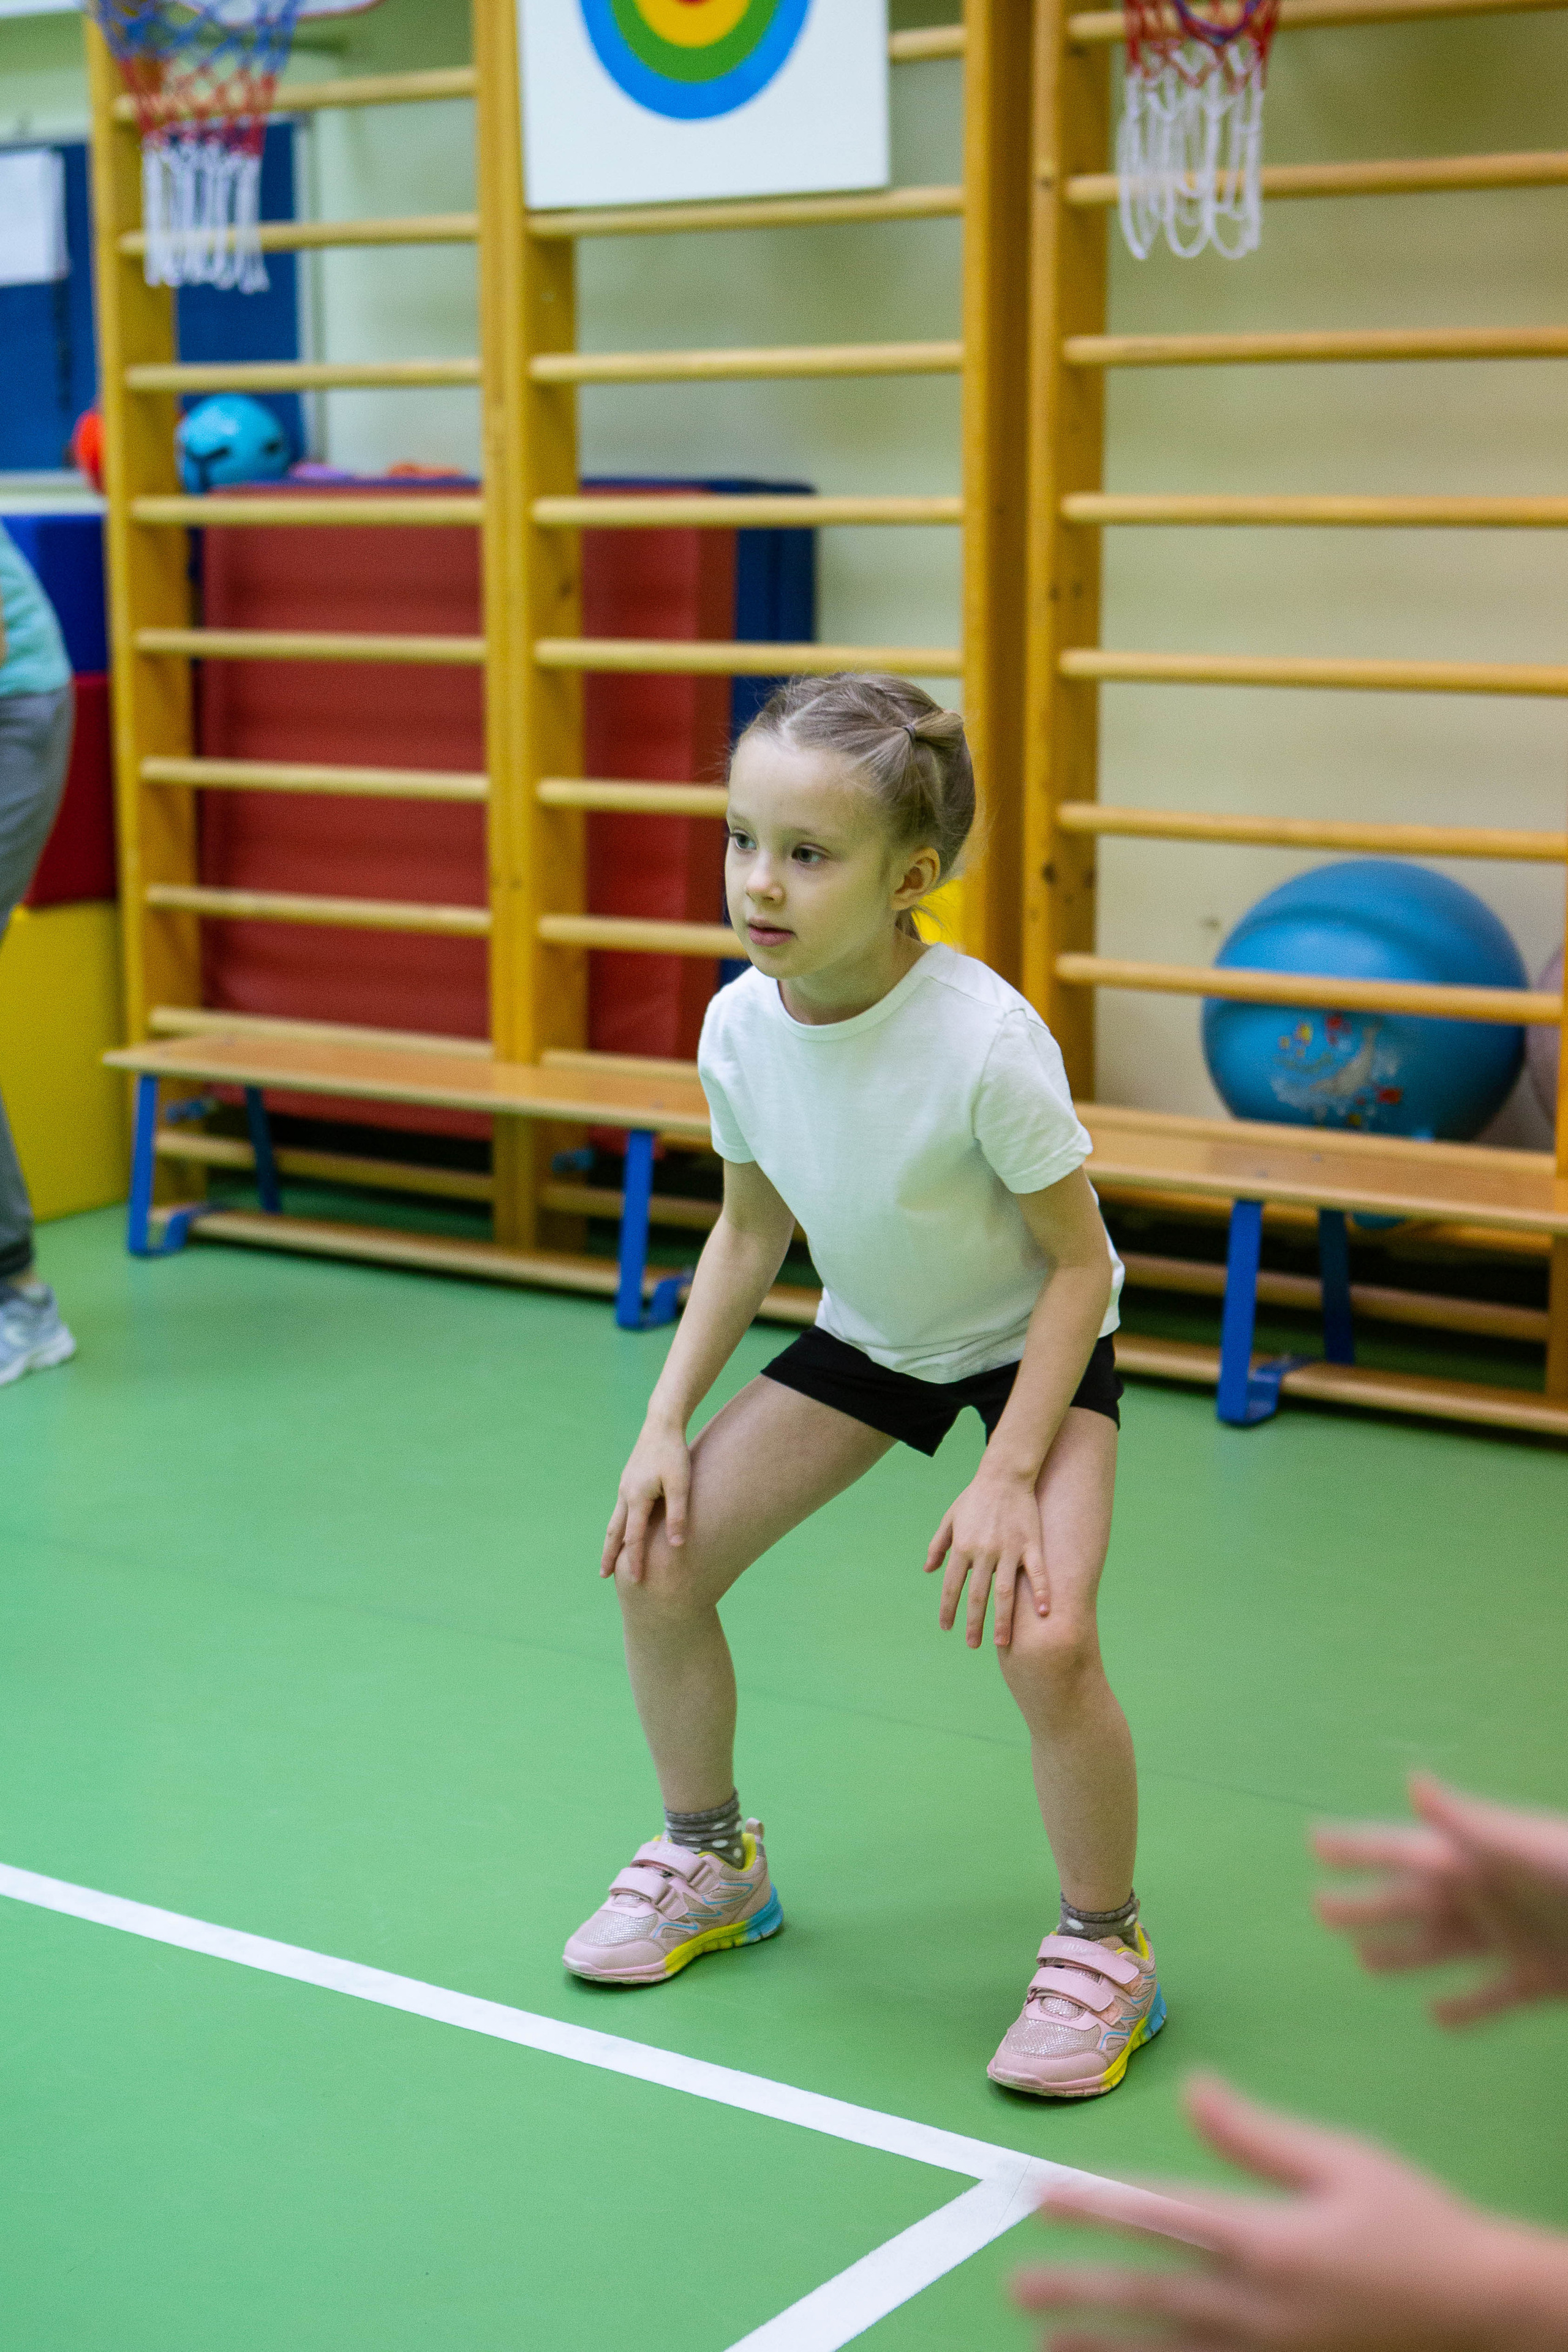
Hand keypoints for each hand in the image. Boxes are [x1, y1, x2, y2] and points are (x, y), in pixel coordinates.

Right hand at [600, 1416, 689, 1583]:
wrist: (662, 1423)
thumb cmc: (674, 1453)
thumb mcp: (681, 1484)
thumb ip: (678, 1515)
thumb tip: (676, 1546)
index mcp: (636, 1497)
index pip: (633, 1537)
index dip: (634, 1560)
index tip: (635, 1580)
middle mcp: (625, 1494)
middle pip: (614, 1532)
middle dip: (609, 1555)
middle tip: (603, 1575)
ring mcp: (625, 1486)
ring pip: (614, 1520)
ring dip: (611, 1540)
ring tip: (609, 1557)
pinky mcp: (629, 1480)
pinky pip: (620, 1509)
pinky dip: (618, 1525)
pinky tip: (624, 1529)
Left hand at [924, 1465, 1046, 1648]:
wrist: (1004, 1475)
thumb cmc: (974, 1497)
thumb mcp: (950, 1519)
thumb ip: (938, 1545)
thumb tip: (928, 1571)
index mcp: (962, 1547)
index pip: (951, 1585)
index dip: (948, 1608)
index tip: (947, 1627)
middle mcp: (984, 1552)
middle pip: (977, 1595)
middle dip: (974, 1623)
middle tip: (972, 1645)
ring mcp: (1009, 1549)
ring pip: (1005, 1591)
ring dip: (1003, 1619)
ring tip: (1001, 1643)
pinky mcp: (1031, 1544)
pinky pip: (1036, 1573)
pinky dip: (1040, 1593)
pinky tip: (1044, 1614)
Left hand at [1013, 2073, 1567, 2350]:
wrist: (1481, 2307)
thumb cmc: (1414, 2222)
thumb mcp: (1343, 2161)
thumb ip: (1257, 2135)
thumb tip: (1195, 2090)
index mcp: (1271, 2241)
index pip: (1163, 2217)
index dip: (1096, 2205)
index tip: (1040, 2196)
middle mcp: (1261, 2307)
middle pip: (1151, 2295)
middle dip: (1079, 2287)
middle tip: (1017, 2281)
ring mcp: (1272, 2351)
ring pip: (1169, 2348)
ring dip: (1103, 2343)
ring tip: (1045, 2338)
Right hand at [1313, 1775, 1567, 2025]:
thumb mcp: (1525, 1846)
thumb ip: (1469, 1821)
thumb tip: (1413, 1780)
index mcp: (1472, 1861)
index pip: (1400, 1850)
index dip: (1357, 1847)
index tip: (1313, 1840)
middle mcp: (1485, 1897)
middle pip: (1411, 1902)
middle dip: (1365, 1903)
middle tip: (1318, 1908)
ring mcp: (1511, 1939)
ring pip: (1442, 1949)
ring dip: (1404, 1954)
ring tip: (1364, 1959)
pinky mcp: (1541, 1981)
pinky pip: (1492, 1996)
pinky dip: (1465, 2008)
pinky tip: (1437, 2018)